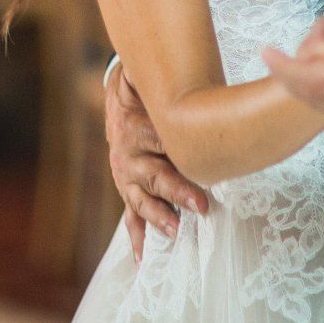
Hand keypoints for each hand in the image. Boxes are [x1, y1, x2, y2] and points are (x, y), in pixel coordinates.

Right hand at [104, 61, 208, 260]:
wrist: (121, 98)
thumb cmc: (144, 89)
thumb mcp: (144, 78)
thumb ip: (152, 77)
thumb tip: (146, 65)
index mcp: (135, 127)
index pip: (160, 141)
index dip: (180, 152)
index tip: (202, 163)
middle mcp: (128, 155)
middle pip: (153, 175)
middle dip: (177, 191)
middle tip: (201, 205)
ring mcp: (126, 176)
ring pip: (141, 199)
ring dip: (159, 216)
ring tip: (175, 230)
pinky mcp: (128, 189)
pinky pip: (131, 216)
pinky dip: (137, 237)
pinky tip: (143, 258)